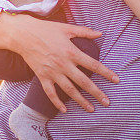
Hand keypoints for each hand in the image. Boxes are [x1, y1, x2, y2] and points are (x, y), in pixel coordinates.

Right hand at [0, 12, 118, 112]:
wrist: (24, 35)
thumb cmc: (46, 29)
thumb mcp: (66, 28)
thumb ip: (84, 32)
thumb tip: (100, 33)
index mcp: (72, 52)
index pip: (93, 65)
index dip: (106, 73)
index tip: (116, 80)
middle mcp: (64, 64)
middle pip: (84, 82)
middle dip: (97, 93)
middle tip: (107, 102)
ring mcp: (53, 72)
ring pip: (69, 90)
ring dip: (81, 101)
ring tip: (91, 109)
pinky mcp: (42, 76)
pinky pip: (50, 93)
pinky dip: (56, 102)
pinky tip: (64, 110)